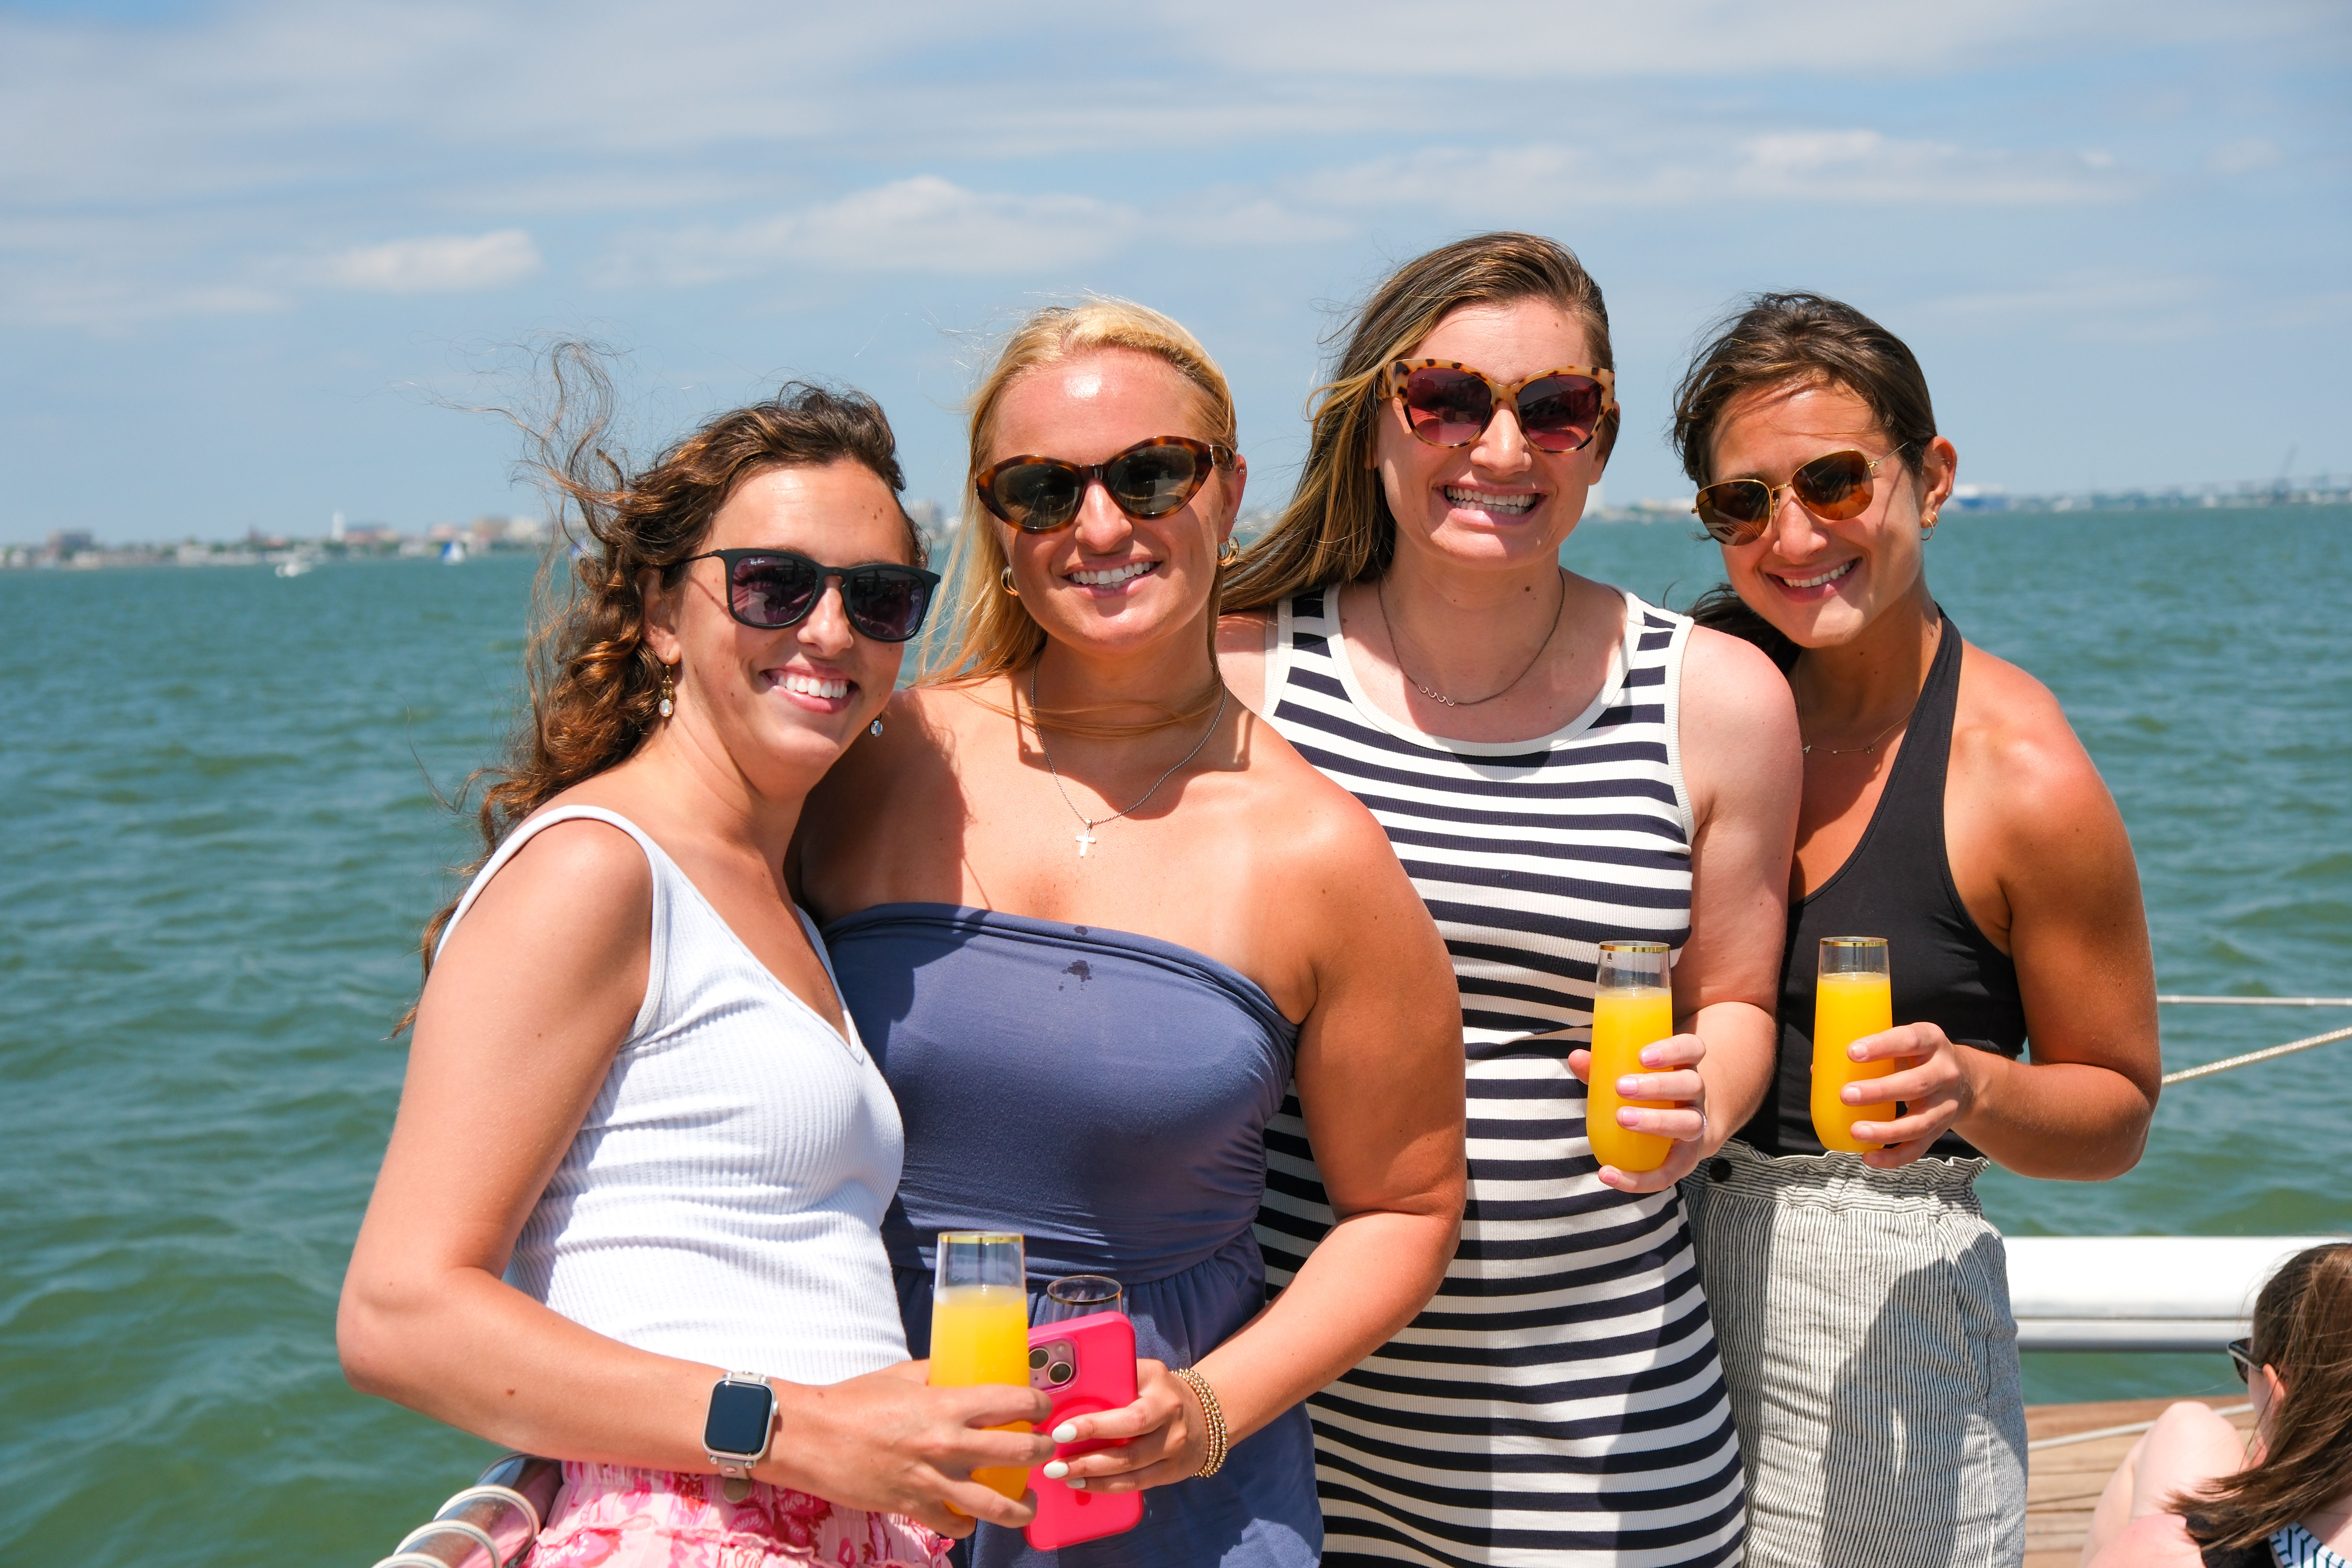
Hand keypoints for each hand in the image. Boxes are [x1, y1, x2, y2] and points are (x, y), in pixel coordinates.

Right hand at [760, 1360, 1053, 1535]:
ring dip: (1021, 1505)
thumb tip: (959, 1368)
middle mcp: (947, 1445)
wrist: (809, 1437)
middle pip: (1019, 1453)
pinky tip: (971, 1516)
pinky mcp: (913, 1508)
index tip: (1043, 1407)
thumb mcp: (901, 1376)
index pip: (1013, 1402)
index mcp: (947, 1405)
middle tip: (1045, 1448)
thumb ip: (936, 1374)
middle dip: (1042, 1451)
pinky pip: (955, 1525)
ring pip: (997, 1505)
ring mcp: (932, 1481)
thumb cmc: (851, 1402)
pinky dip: (968, 1524)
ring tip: (1027, 1501)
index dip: (1039, 1404)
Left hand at [1034, 1360, 1205, 1492]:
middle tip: (1053, 1460)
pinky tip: (1082, 1484)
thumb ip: (1112, 1377)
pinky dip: (1106, 1486)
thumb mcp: (1141, 1374)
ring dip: (1091, 1474)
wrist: (1206, 1415)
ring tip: (1060, 1474)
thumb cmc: (1157, 1391)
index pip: (1126, 1408)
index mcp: (1158, 1385)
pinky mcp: (1170, 1471)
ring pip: (1129, 1467)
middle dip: (1087, 1455)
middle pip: (1128, 1443)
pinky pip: (1135, 1484)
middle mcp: (1169, 1416)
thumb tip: (1062, 1389)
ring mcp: (1173, 1447)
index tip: (1060, 1429)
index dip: (1093, 1424)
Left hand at [1567, 1031, 1711, 1192]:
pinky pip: (1668, 1173)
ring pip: (1688, 1123)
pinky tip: (1607, 1174)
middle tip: (1622, 1087)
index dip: (1673, 1049)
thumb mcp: (1633, 1074)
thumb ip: (1604, 1066)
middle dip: (1657, 1086)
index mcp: (1685, 1066)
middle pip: (1690, 1085)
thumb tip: (1576, 1057)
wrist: (1681, 1128)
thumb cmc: (1650, 1093)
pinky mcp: (1685, 1160)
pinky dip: (1638, 1179)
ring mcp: (1695, 1127)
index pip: (1692, 1048)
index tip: (1642, 1056)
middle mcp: (1696, 1095)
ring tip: (1623, 1118)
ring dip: (1656, 1122)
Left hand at [1842, 1021, 1980, 1167]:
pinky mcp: (1940, 1130)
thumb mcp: (1903, 1043)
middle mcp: (1944, 1072)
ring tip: (1855, 1131)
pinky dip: (1894, 1156)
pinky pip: (1918, 1148)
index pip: (1909, 1040)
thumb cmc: (1917, 1057)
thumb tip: (1819, 1069)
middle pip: (1916, 1084)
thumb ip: (1870, 1051)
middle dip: (1879, 1091)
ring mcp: (1946, 1104)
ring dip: (1885, 1130)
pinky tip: (1869, 1157)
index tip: (1851, 1052)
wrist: (1965, 1080)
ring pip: (1918, 1122)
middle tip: (1846, 1095)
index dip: (1881, 1046)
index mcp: (1931, 1041)